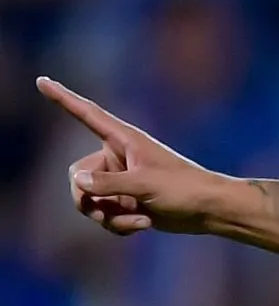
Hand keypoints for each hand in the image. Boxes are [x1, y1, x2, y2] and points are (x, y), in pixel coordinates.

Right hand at [37, 76, 228, 236]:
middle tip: (103, 213)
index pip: (87, 115)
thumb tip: (78, 182)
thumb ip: (108, 184)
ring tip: (137, 218)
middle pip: (78, 177)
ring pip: (90, 201)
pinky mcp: (126, 202)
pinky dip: (119, 224)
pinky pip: (105, 215)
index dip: (63, 98)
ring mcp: (120, 181)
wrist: (210, 211)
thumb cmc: (185, 189)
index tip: (42, 81)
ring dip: (109, 216)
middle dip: (88, 199)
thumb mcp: (144, 185)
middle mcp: (117, 158)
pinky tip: (143, 224)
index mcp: (124, 140)